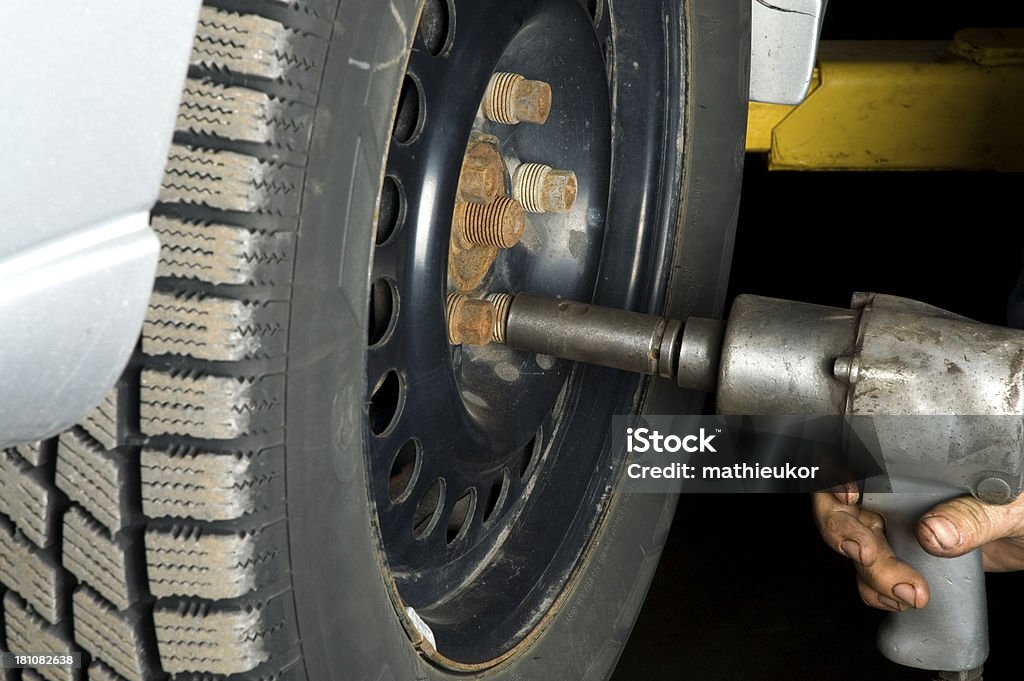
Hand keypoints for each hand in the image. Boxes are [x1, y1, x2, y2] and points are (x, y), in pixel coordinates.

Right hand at [813, 485, 1023, 612]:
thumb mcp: (1010, 504)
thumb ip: (972, 514)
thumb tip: (932, 532)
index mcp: (915, 468)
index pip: (857, 461)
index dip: (836, 474)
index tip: (848, 498)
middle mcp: (897, 493)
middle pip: (844, 507)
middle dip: (845, 534)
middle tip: (869, 557)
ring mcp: (897, 526)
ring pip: (854, 544)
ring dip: (869, 573)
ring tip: (908, 592)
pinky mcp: (905, 556)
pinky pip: (871, 573)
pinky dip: (877, 590)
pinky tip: (902, 599)